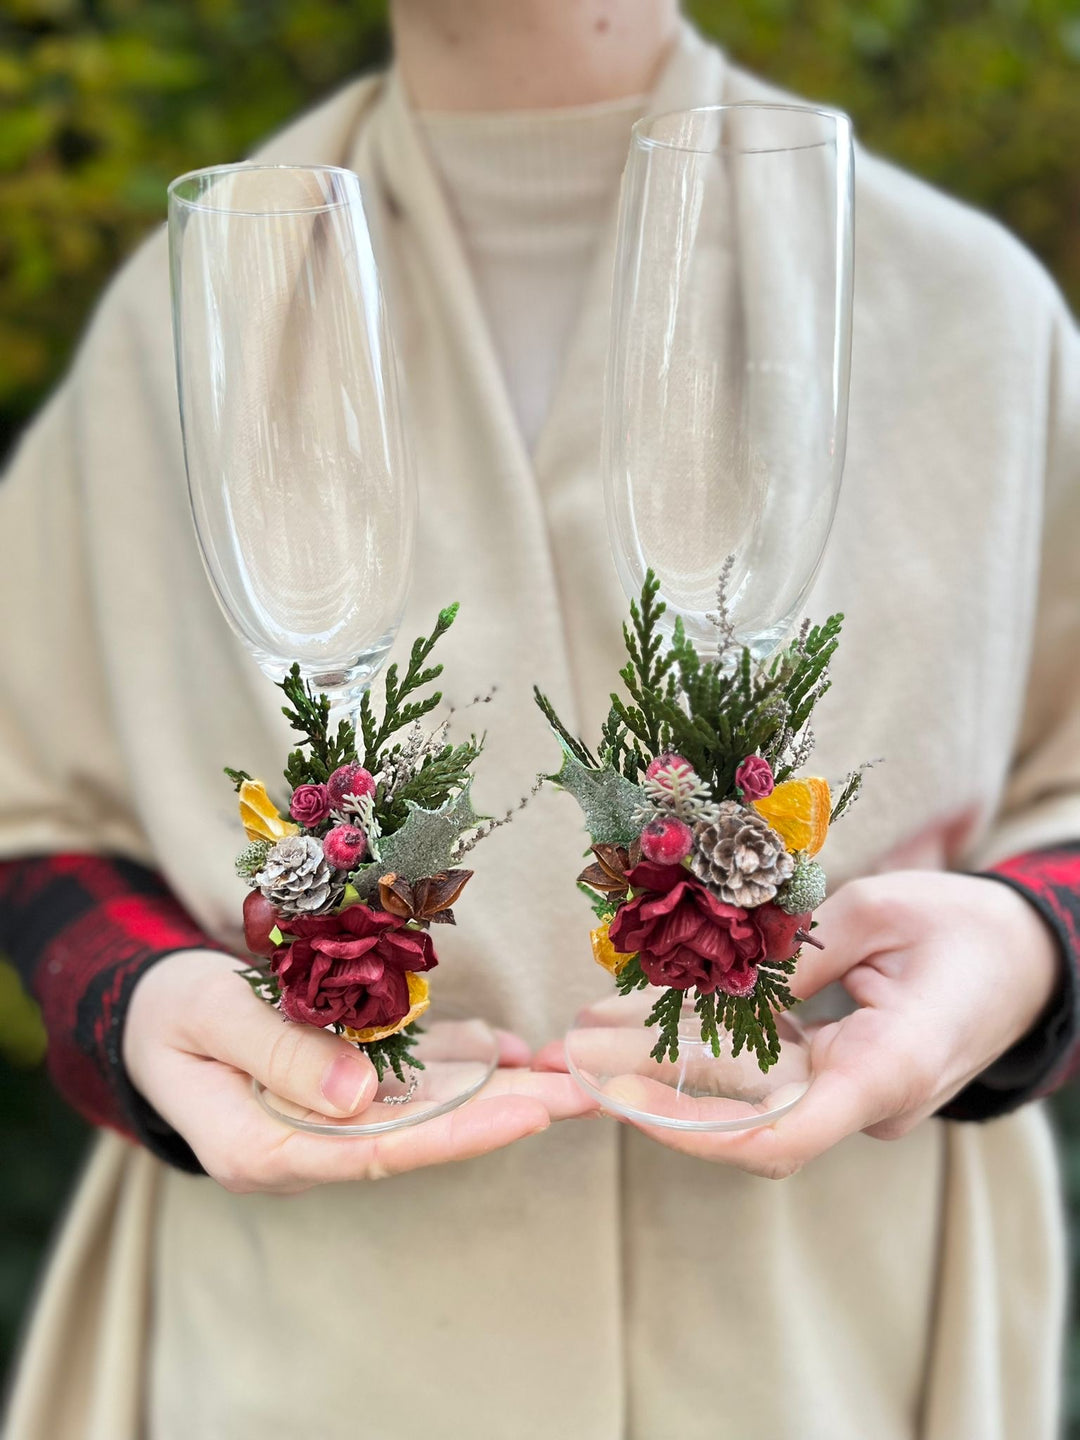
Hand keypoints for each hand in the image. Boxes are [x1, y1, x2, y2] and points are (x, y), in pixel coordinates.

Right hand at [124, 949, 593, 1192]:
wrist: (152, 1014)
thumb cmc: (171, 1013)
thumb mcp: (209, 1017)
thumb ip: (279, 1055)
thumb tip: (361, 1097)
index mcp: (265, 1150)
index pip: (377, 1151)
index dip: (457, 1134)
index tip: (527, 1115)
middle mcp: (309, 1147)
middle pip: (419, 1137)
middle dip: (504, 1115)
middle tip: (583, 1095)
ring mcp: (330, 1121)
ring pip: (428, 1110)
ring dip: (500, 1091)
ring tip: (572, 1073)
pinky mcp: (346, 1089)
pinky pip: (414, 1081)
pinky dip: (464, 1061)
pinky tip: (514, 1048)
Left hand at [537, 871, 1059, 1178]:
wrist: (1025, 963)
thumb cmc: (963, 928)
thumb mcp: (880, 910)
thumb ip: (794, 950)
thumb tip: (707, 971)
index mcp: (886, 1071)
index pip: (779, 1139)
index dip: (689, 1130)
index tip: (616, 1099)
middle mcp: (864, 1104)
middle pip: (739, 1127)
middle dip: (647, 1098)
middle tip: (563, 1058)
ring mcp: (850, 1101)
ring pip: (741, 1107)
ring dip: (658, 1078)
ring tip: (577, 1040)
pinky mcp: (836, 1082)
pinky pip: (761, 1081)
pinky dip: (699, 1057)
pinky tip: (633, 1027)